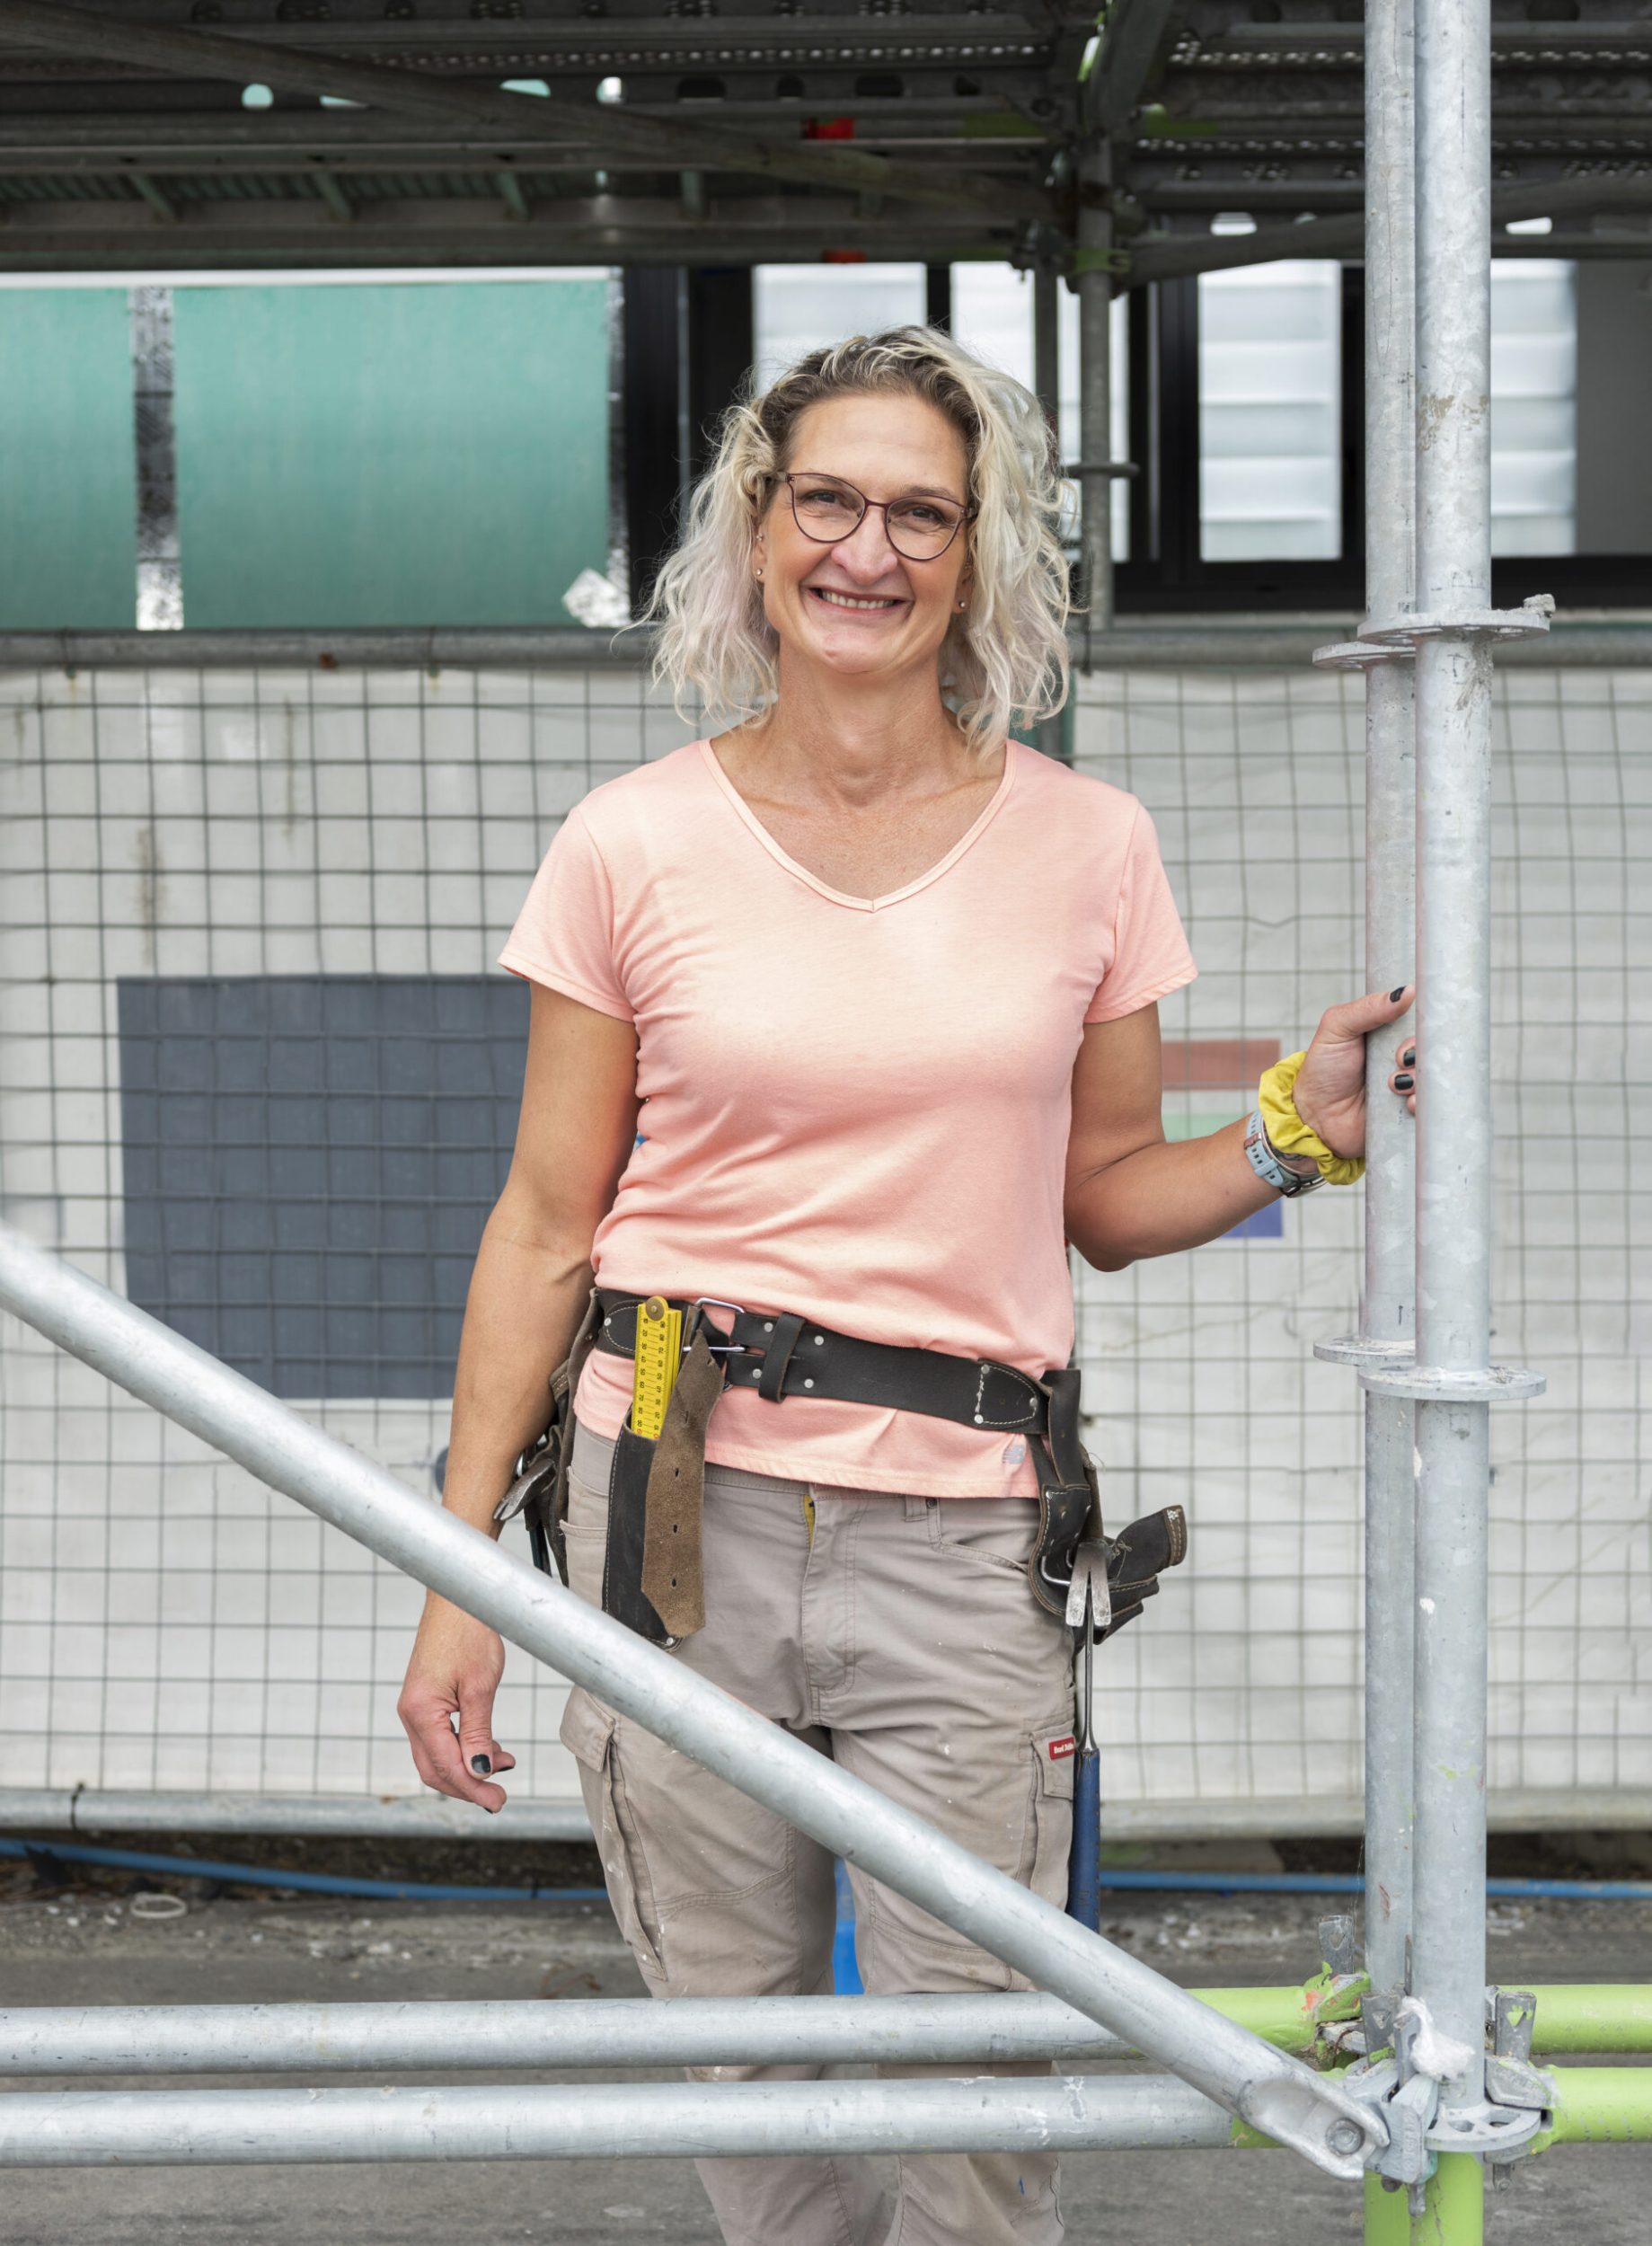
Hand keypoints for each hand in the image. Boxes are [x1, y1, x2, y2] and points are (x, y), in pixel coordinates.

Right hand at [397, 1601, 516, 1812]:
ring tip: (506, 1765)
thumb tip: (480, 1774)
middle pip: (435, 1769)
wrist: (457, 1599)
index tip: (498, 1803)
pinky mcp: (425, 1702)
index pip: (447, 1766)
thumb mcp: (481, 1687)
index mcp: (420, 1712)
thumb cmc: (470, 1634)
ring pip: (438, 1756)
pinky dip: (465, 1749)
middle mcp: (411, 1714)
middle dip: (468, 1786)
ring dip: (469, 1768)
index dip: (473, 1789)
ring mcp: (416, 1708)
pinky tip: (493, 1749)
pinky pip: (441, 1737)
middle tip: (500, 1798)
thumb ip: (478, 1734)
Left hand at [1291, 985, 1416, 1159]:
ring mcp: (1409, 1084)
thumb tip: (1406, 992)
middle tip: (1398, 1060)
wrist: (1315, 1117)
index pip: (1422, 1020)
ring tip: (1393, 1085)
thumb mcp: (1337, 1029)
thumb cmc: (1323, 1070)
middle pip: (1433, 1048)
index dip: (1423, 1023)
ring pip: (1434, 1076)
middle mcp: (1403, 1056)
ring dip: (1418, 1079)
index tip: (1412, 1029)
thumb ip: (1368, 1008)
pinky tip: (1404, 1103)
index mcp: (1390, 1032)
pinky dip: (1422, 1103)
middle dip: (1419, 1053)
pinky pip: (1430, 1105)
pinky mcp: (1409, 1110)